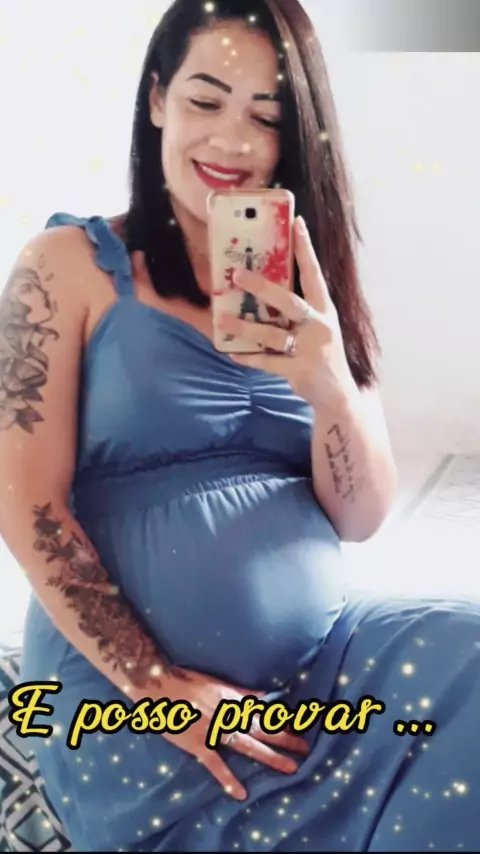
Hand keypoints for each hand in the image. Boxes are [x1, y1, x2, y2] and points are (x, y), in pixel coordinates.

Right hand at [158, 669, 309, 800]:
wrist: (160, 686)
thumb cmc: (188, 681)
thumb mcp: (219, 682)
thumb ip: (242, 691)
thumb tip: (264, 694)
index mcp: (234, 700)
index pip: (264, 713)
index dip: (282, 721)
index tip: (300, 728)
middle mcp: (229, 715)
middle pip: (263, 729)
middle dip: (286, 739)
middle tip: (306, 749)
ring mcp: (215, 731)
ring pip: (248, 746)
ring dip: (270, 756)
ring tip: (290, 767)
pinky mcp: (199, 744)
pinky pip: (216, 764)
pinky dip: (228, 779)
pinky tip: (241, 793)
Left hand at [217, 217, 356, 410]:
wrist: (338, 394)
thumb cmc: (323, 354)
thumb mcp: (320, 327)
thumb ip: (301, 310)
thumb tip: (269, 287)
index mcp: (325, 310)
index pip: (314, 274)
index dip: (306, 249)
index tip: (296, 222)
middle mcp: (319, 325)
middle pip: (288, 301)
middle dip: (262, 287)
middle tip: (237, 274)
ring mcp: (309, 349)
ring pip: (272, 334)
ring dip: (244, 326)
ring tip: (222, 318)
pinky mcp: (298, 370)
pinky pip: (267, 361)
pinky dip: (249, 357)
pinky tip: (232, 353)